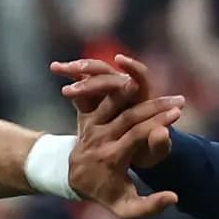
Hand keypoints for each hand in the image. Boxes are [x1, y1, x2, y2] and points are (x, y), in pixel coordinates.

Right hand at [54, 53, 176, 166]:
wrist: (133, 159)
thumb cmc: (144, 155)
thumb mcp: (152, 155)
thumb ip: (159, 145)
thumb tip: (162, 132)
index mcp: (144, 99)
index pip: (141, 76)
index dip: (132, 66)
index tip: (120, 60)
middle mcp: (129, 90)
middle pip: (111, 73)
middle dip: (94, 72)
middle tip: (75, 71)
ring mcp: (112, 92)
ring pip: (95, 73)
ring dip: (79, 68)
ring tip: (59, 68)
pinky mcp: (97, 96)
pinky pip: (83, 81)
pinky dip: (71, 74)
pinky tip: (56, 69)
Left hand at [67, 91, 183, 218]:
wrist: (74, 178)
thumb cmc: (107, 194)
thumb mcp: (126, 208)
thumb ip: (150, 207)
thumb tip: (174, 198)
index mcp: (110, 158)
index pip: (135, 135)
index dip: (157, 123)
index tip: (178, 115)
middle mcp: (100, 139)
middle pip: (129, 116)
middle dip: (156, 107)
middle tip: (180, 101)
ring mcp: (92, 126)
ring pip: (116, 103)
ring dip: (142, 94)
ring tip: (160, 89)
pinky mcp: (88, 116)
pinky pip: (104, 98)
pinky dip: (122, 89)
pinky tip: (141, 81)